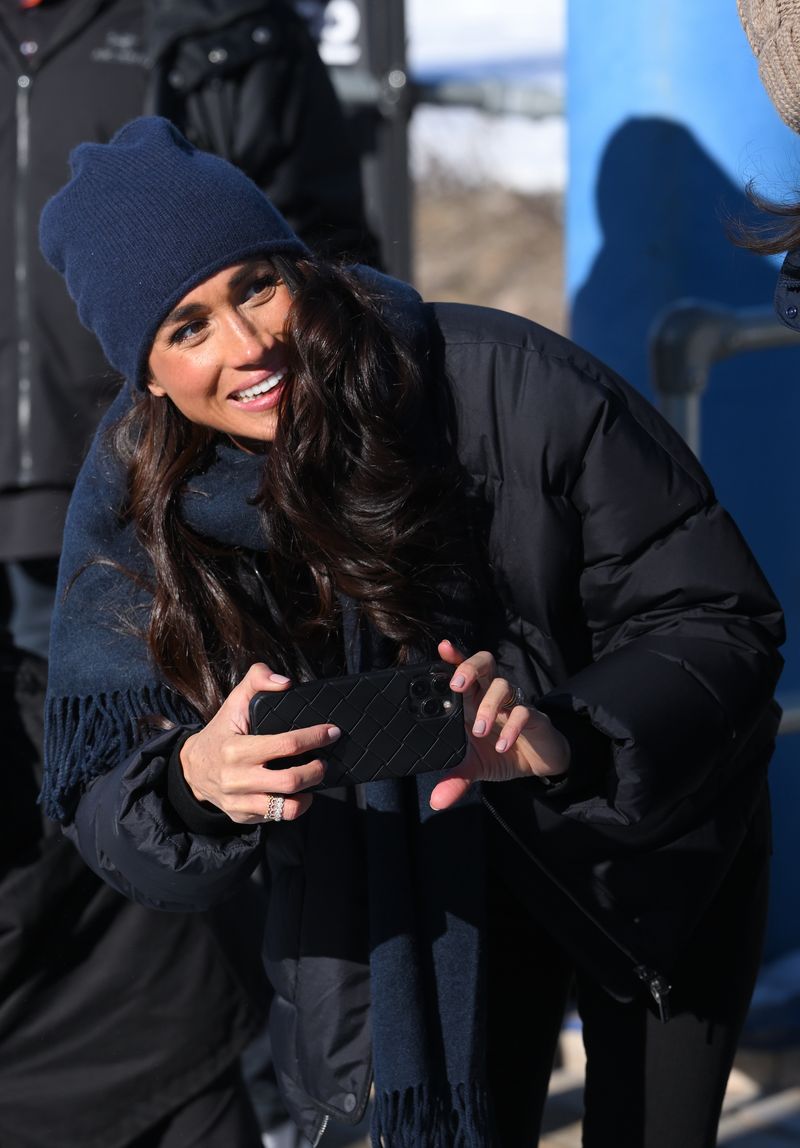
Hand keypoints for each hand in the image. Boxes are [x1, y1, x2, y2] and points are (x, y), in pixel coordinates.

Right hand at [180, 663, 339, 824]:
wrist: (191, 768)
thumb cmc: (221, 732)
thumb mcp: (234, 701)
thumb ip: (257, 679)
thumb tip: (285, 682)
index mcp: (236, 749)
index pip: (285, 744)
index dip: (314, 737)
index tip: (331, 732)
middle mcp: (236, 778)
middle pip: (290, 781)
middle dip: (316, 770)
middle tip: (324, 761)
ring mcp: (239, 801)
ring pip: (286, 808)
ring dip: (308, 793)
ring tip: (313, 778)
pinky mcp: (242, 816)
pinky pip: (276, 817)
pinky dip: (293, 805)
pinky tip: (297, 793)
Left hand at [430, 639, 569, 811]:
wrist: (538, 764)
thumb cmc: (500, 753)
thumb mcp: (475, 768)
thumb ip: (455, 780)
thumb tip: (437, 802)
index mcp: (473, 699)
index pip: (461, 670)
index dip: (453, 657)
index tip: (442, 648)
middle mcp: (492, 695)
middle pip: (483, 664)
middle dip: (469, 668)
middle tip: (457, 685)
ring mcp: (514, 703)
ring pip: (503, 685)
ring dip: (489, 706)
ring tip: (479, 730)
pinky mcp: (534, 717)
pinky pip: (524, 713)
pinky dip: (512, 727)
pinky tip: (502, 745)